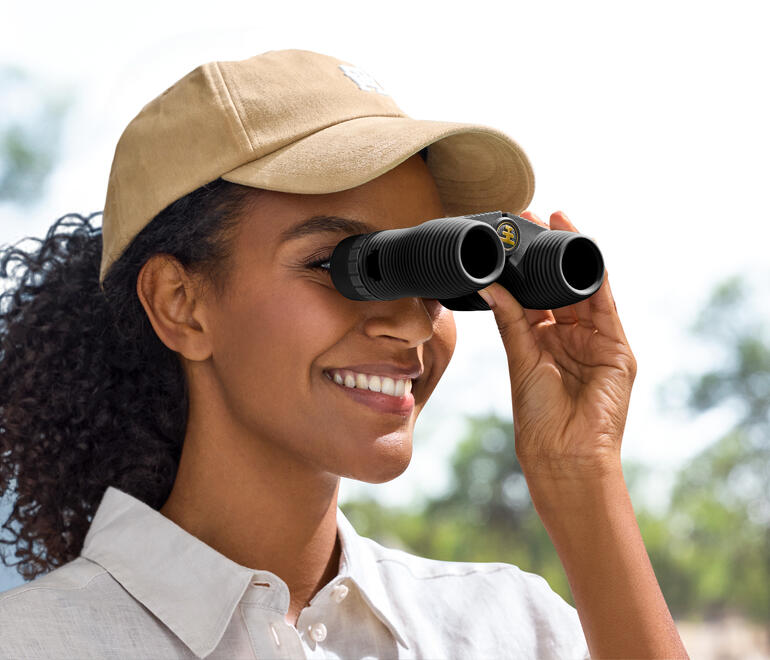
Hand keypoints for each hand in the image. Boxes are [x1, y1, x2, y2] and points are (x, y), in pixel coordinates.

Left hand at [478, 210, 635, 480]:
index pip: (534, 293)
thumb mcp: (520, 359)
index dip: (523, 265)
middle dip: (545, 250)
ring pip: (583, 287)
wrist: (565, 454)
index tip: (508, 236)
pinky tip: (580, 248)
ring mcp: (595, 340)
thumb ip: (511, 320)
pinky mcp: (616, 347)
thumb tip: (490, 285)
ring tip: (553, 219)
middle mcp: (570, 336)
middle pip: (557, 284)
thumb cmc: (538, 417)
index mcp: (543, 340)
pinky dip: (594, 275)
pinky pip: (604, 303)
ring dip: (570, 253)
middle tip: (528, 216)